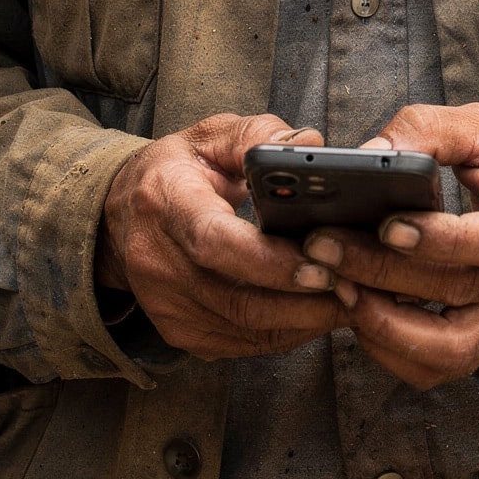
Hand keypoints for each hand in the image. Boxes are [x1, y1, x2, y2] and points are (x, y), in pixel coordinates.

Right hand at [97, 113, 345, 359]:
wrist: (122, 214)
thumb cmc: (177, 170)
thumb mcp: (211, 136)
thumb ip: (259, 135)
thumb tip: (310, 144)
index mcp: (165, 203)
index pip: (215, 243)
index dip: (270, 262)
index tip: (321, 264)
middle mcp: (157, 263)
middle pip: (237, 300)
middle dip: (303, 299)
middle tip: (356, 285)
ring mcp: (166, 307)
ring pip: (246, 330)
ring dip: (304, 320)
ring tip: (348, 298)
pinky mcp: (181, 334)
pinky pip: (242, 343)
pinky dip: (286, 332)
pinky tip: (316, 311)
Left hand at [303, 103, 478, 390]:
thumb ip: (428, 131)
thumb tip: (368, 155)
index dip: (439, 240)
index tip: (386, 226)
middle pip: (454, 289)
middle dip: (380, 271)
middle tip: (323, 246)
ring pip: (447, 348)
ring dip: (383, 324)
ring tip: (337, 285)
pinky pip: (439, 366)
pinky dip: (392, 349)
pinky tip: (359, 311)